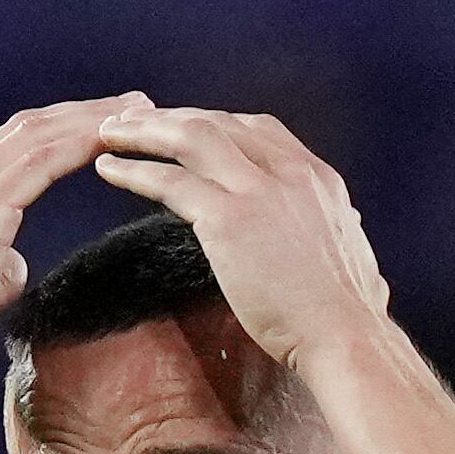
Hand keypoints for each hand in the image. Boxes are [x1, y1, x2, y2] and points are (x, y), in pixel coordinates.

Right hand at [0, 94, 152, 412]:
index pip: (17, 144)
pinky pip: (40, 162)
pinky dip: (78, 144)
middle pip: (31, 127)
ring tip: (138, 110)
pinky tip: (111, 138)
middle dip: (85, 112)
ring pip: (38, 135)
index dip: (64, 128)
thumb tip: (14, 263)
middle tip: (137, 103)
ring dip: (91, 119)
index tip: (106, 124)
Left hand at [89, 106, 388, 370]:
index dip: (214, 123)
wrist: (345, 336)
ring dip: (144, 131)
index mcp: (316, 177)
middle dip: (170, 117)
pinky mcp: (230, 219)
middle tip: (131, 120)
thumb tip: (333, 230)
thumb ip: (328, 228)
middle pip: (219, 122)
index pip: (256, 129)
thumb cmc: (345, 314)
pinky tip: (108, 169)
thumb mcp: (344, 251)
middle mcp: (289, 172)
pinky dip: (134, 171)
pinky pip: (171, 181)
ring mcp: (259, 191)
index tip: (182, 128)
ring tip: (108, 133)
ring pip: (190, 137)